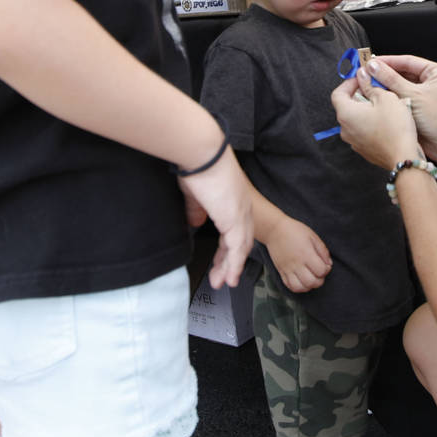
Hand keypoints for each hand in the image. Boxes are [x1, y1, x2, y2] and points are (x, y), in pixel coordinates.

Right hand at [179, 144, 253, 288]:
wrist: (201, 153)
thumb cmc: (196, 165)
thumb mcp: (194, 193)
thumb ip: (197, 210)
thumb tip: (195, 224)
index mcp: (234, 200)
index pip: (234, 230)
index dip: (228, 248)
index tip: (220, 262)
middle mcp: (242, 207)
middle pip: (240, 242)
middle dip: (229, 262)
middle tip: (221, 278)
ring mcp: (241, 214)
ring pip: (240, 248)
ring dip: (230, 268)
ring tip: (222, 283)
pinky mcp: (235, 219)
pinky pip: (237, 249)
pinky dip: (234, 266)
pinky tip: (229, 278)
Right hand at [265, 216, 331, 292]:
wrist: (274, 230)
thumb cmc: (295, 231)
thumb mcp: (313, 236)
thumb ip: (323, 251)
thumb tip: (329, 264)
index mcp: (306, 254)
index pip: (321, 271)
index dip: (326, 270)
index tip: (325, 265)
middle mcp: (297, 264)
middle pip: (312, 282)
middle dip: (319, 280)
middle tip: (319, 273)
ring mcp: (288, 269)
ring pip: (300, 288)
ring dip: (308, 286)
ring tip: (310, 278)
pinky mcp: (281, 272)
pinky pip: (289, 286)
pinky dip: (298, 287)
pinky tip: (301, 280)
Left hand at [331, 72, 419, 170]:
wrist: (404, 158)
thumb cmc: (395, 127)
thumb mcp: (385, 98)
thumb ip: (370, 85)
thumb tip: (362, 75)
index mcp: (346, 114)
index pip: (338, 93)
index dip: (349, 83)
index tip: (363, 78)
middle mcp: (345, 129)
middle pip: (347, 106)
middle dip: (360, 95)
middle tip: (377, 89)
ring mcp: (354, 141)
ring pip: (357, 119)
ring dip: (367, 109)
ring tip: (385, 105)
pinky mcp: (365, 150)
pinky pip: (364, 131)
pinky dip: (372, 123)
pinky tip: (387, 121)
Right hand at [363, 55, 436, 163]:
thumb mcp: (412, 95)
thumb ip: (391, 79)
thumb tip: (373, 66)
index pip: (408, 61)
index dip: (388, 61)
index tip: (371, 62)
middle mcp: (432, 80)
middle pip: (404, 72)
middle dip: (385, 73)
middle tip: (366, 71)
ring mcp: (424, 93)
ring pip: (400, 84)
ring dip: (385, 84)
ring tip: (368, 82)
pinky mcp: (417, 105)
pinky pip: (401, 96)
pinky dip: (389, 95)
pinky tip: (376, 94)